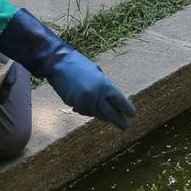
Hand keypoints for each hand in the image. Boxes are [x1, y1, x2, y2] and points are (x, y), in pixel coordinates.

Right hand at [0, 8, 135, 130]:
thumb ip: (104, 86)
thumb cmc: (79, 65)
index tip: (132, 115)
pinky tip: (89, 109)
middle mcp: (95, 95)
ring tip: (108, 118)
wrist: (58, 63)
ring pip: (96, 114)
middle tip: (125, 127)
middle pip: (109, 113)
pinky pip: (84, 111)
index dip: (126, 108)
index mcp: (104, 85)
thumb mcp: (97, 73)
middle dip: (118, 120)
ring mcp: (83, 101)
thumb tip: (111, 99)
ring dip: (102, 116)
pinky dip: (88, 111)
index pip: (119, 100)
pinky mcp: (73, 104)